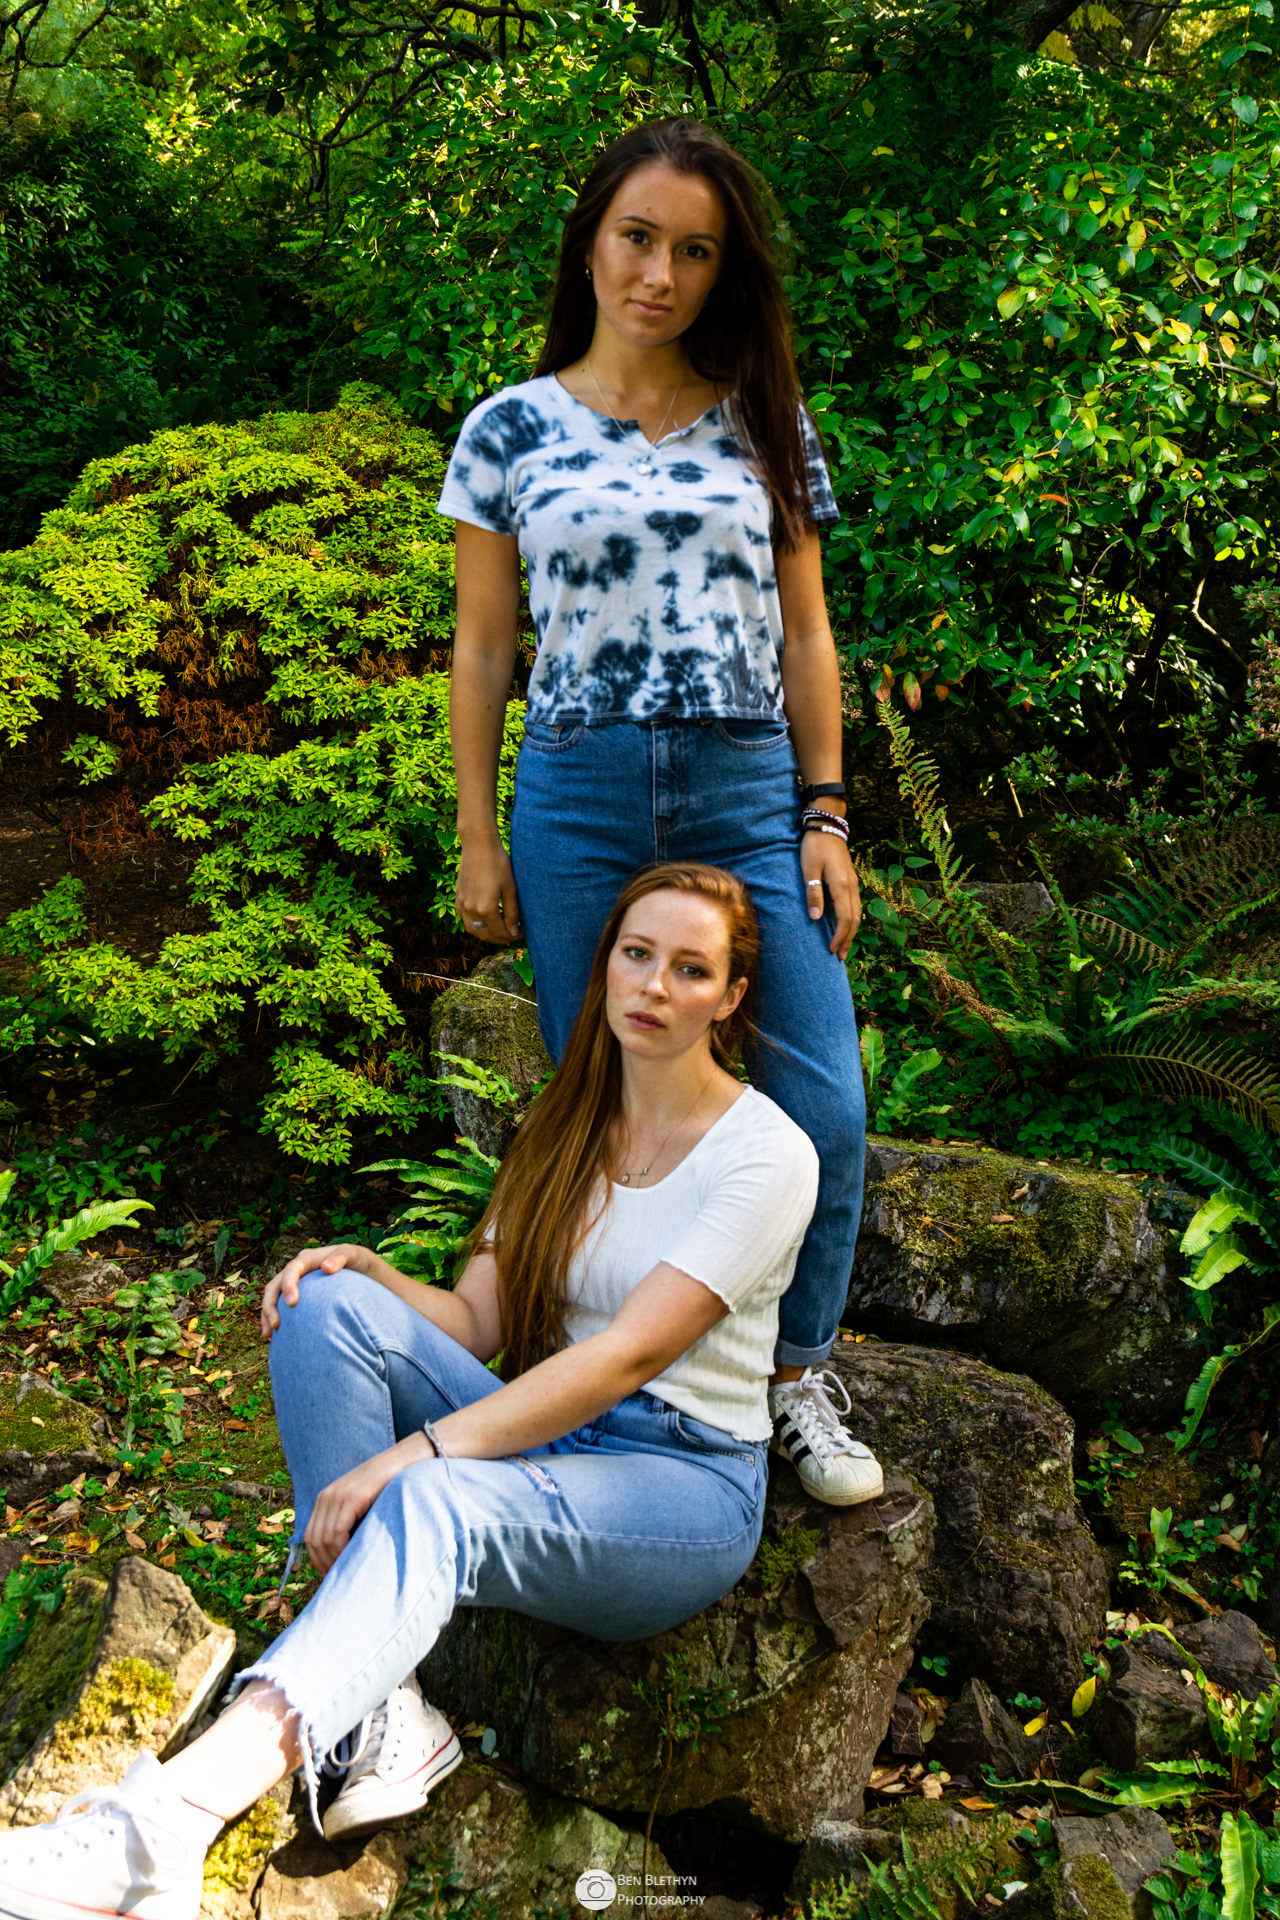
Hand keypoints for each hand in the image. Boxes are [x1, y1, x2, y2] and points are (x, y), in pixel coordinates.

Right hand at [260, 1244, 365, 1337]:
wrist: (359, 1267)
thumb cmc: (356, 1260)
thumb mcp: (353, 1254)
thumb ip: (341, 1257)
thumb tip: (326, 1268)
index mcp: (307, 1259)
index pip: (291, 1270)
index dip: (288, 1285)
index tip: (292, 1303)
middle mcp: (296, 1270)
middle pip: (274, 1286)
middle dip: (270, 1305)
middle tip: (275, 1325)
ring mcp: (294, 1283)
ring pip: (273, 1298)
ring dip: (267, 1315)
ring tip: (268, 1335)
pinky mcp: (296, 1295)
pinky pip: (280, 1307)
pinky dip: (275, 1320)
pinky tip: (276, 1337)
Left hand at [304, 1438, 428, 1575]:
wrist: (403, 1462)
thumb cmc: (386, 1489)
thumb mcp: (360, 1506)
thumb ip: (348, 1523)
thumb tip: (341, 1558)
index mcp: (325, 1499)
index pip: (310, 1536)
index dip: (317, 1560)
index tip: (330, 1576)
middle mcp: (326, 1496)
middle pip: (314, 1540)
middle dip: (324, 1563)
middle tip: (338, 1579)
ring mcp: (338, 1495)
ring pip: (324, 1538)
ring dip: (334, 1559)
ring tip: (347, 1572)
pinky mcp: (352, 1497)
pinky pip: (338, 1531)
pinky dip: (342, 1549)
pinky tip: (353, 1558)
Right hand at [455, 836, 520, 943]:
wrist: (478, 846)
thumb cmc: (498, 864)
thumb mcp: (510, 888)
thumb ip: (512, 913)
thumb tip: (514, 932)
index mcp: (486, 908)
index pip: (499, 932)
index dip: (511, 936)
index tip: (521, 934)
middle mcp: (471, 909)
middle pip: (485, 935)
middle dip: (499, 939)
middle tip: (512, 935)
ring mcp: (461, 904)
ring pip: (472, 929)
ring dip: (485, 934)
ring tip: (499, 931)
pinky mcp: (458, 897)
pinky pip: (464, 919)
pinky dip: (474, 924)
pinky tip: (484, 920)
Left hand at [801, 832, 861, 960]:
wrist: (827, 826)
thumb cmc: (814, 847)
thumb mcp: (809, 869)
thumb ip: (813, 893)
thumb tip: (815, 918)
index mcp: (841, 886)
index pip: (844, 919)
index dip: (839, 936)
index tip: (831, 950)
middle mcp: (851, 886)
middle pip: (854, 920)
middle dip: (847, 939)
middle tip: (839, 957)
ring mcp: (853, 883)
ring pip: (857, 913)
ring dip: (851, 932)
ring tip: (843, 947)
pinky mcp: (850, 880)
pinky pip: (854, 906)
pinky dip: (851, 920)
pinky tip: (845, 926)